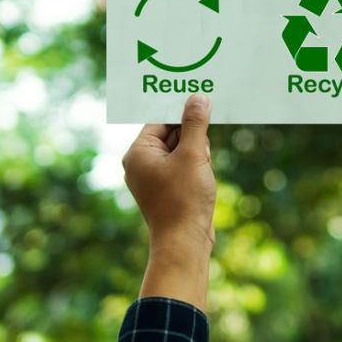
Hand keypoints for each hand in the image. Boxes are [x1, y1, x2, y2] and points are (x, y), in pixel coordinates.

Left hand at [122, 93, 215, 308]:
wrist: (184, 243)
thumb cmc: (184, 199)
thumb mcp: (194, 155)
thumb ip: (196, 124)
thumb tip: (198, 98)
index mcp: (138, 153)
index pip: (161, 120)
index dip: (183, 114)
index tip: (203, 106)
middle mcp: (141, 164)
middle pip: (172, 134)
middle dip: (193, 141)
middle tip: (201, 156)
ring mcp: (153, 178)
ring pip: (182, 151)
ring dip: (198, 156)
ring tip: (201, 175)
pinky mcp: (166, 190)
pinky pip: (183, 168)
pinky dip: (197, 169)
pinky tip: (203, 182)